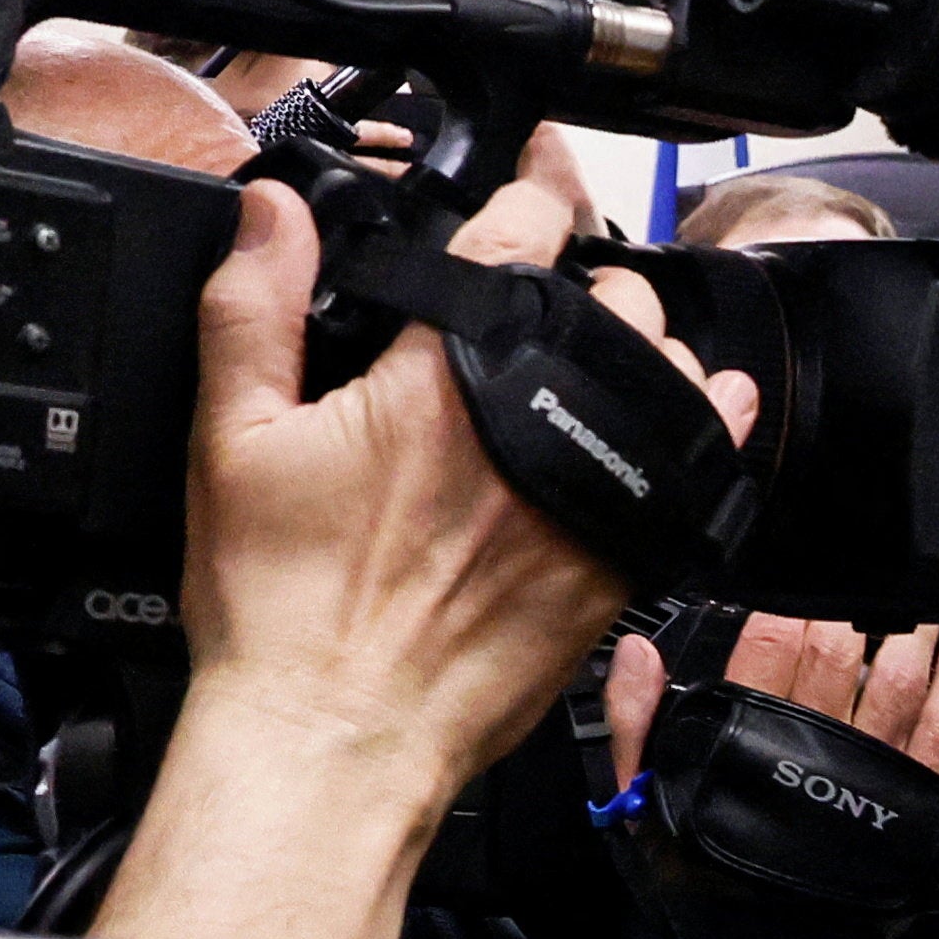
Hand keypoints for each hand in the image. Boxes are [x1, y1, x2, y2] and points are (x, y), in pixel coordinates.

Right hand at [183, 174, 743, 793]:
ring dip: (638, 348)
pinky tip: (709, 401)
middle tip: (535, 304)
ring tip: (595, 354)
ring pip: (665, 370)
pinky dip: (708, 420)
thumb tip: (273, 213)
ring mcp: (591, 491)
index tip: (517, 201)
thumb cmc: (281, 610)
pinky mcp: (625, 555)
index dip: (518, 202)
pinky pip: (699, 463)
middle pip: (606, 300)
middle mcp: (536, 426)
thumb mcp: (229, 442)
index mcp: (442, 380)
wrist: (335, 737)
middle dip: (577, 285)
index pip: (512, 235)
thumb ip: (252, 310)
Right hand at [606, 612, 938, 787]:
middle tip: (850, 586)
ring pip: (896, 676)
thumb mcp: (643, 793)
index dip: (783, 604)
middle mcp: (814, 737)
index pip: (771, 641)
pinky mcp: (910, 789)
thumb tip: (637, 651)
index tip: (787, 588)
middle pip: (837, 649)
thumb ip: (636, 718)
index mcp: (747, 729)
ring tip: (912, 601)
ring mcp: (868, 761)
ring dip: (908, 630)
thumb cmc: (697, 866)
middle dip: (844, 609)